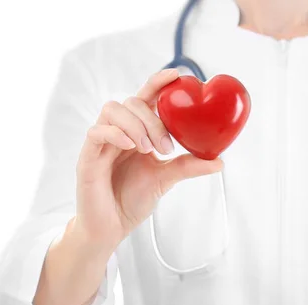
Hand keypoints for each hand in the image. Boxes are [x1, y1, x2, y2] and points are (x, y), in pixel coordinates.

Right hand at [73, 69, 222, 249]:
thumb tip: (219, 161)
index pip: (144, 98)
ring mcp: (101, 143)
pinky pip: (96, 132)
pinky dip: (115, 133)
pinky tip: (131, 146)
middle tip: (166, 146)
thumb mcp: (166, 179)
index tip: (178, 75)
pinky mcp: (87, 157)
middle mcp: (118, 132)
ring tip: (148, 149)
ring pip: (112, 110)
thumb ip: (188, 166)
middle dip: (153, 119)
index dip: (158, 83)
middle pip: (131, 102)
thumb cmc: (133, 199)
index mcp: (136, 132)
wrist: (111, 227)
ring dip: (135, 124)